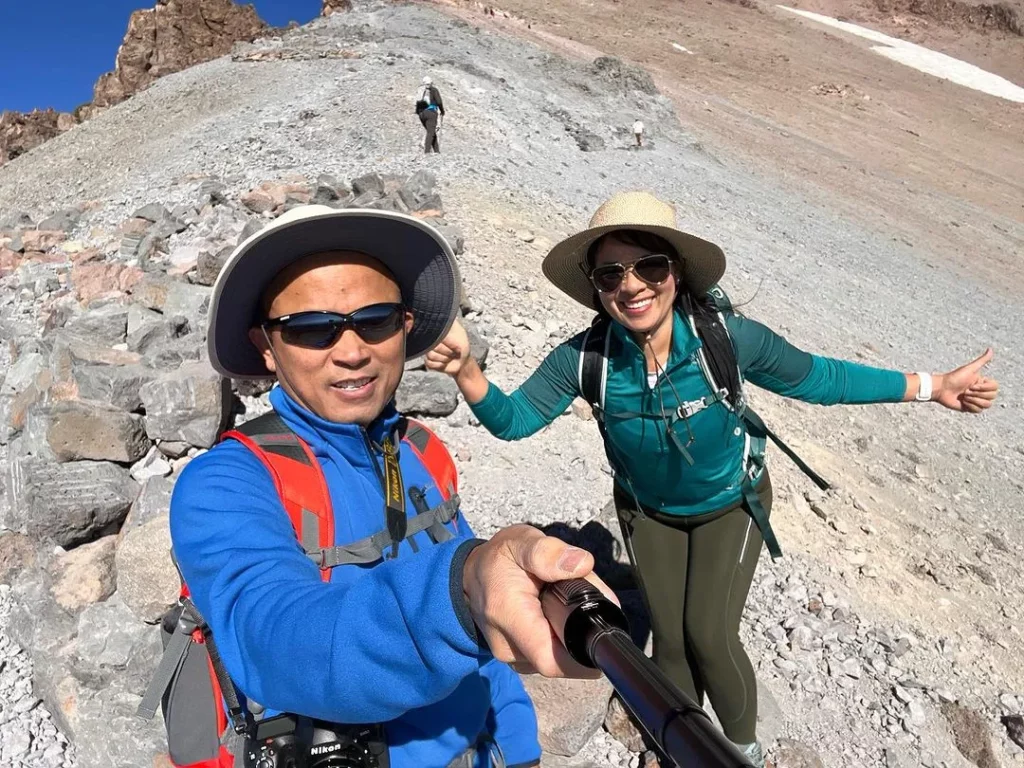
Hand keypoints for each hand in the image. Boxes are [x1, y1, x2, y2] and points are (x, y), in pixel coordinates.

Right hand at [425, 319, 470, 377]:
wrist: (463, 362)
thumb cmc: (462, 346)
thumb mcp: (460, 333)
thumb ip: (451, 325)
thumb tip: (444, 315)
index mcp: (437, 331)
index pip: (436, 333)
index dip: (449, 342)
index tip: (457, 346)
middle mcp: (430, 339)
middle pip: (434, 346)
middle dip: (448, 352)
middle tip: (454, 352)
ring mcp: (428, 350)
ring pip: (431, 355)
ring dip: (444, 359)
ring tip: (450, 357)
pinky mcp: (428, 361)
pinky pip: (430, 363)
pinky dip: (440, 365)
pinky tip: (444, 363)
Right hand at [462, 524, 617, 677]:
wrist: (469, 576)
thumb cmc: (498, 559)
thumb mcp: (522, 542)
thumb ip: (549, 552)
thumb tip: (582, 564)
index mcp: (508, 616)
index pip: (551, 659)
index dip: (583, 658)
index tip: (602, 633)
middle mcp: (508, 646)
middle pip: (561, 659)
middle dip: (581, 635)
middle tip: (586, 600)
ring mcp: (512, 657)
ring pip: (556, 658)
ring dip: (571, 637)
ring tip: (565, 603)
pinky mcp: (518, 659)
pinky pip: (548, 657)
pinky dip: (560, 640)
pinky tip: (556, 616)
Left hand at [934, 348, 998, 412]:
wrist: (941, 389)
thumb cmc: (954, 377)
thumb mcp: (969, 369)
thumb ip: (982, 360)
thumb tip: (991, 349)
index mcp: (983, 382)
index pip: (995, 388)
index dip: (984, 388)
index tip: (972, 385)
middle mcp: (981, 391)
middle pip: (992, 396)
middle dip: (977, 394)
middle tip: (966, 391)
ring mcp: (976, 400)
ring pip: (987, 405)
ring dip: (974, 400)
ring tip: (964, 396)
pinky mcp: (971, 408)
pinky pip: (979, 410)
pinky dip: (971, 406)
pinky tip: (963, 402)